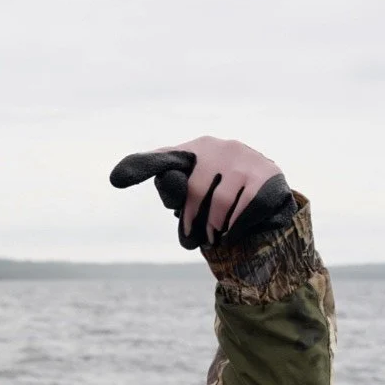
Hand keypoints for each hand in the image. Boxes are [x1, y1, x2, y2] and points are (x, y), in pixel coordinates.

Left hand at [110, 136, 295, 249]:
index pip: (166, 158)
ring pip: (221, 204)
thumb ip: (170, 185)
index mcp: (198, 148)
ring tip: (214, 236)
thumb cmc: (220, 188)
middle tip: (191, 236)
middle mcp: (222, 148)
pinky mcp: (268, 176)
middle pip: (194, 192)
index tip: (116, 178)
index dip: (142, 166)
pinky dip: (235, 227)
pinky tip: (232, 233)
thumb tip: (126, 179)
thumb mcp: (193, 183)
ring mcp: (247, 160)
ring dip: (214, 227)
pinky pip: (245, 209)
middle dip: (191, 220)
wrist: (268, 189)